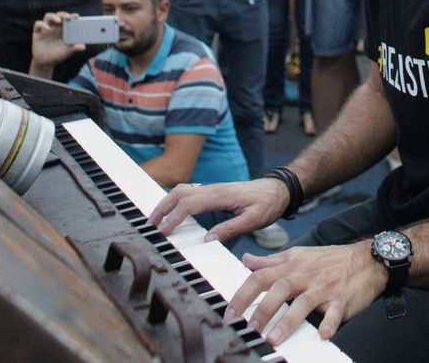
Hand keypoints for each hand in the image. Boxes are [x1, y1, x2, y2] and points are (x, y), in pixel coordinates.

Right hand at [30, 12, 83, 71]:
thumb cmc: (57, 55)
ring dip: (54, 16)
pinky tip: (47, 29)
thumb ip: (74, 48)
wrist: (45, 63)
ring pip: (48, 16)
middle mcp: (54, 27)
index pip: (67, 20)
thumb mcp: (66, 52)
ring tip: (59, 21)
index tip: (77, 16)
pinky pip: (38, 24)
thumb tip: (83, 47)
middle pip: (58, 15)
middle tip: (68, 17)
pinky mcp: (37, 32)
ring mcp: (45, 29)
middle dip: (63, 14)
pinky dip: (42, 25)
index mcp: (63, 30)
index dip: (71, 16)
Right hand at [149, 177, 289, 241]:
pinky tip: (172, 212)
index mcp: (221, 195)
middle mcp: (213, 189)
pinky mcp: (213, 191)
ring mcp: (212, 188)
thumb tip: (208, 239)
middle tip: (150, 225)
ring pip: (181, 190)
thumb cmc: (268, 204)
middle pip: (179, 193)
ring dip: (166, 203)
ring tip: (156, 220)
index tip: (164, 232)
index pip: (190, 204)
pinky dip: (175, 201)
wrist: (278, 189)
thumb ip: (231, 229)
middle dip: (162, 208)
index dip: (174, 218)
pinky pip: (189, 192)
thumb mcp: (254, 220)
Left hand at [228, 243, 384, 344]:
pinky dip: (329, 323)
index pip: (261, 277)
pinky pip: (335, 312)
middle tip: (249, 328)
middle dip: (263, 310)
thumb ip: (271, 260)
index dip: (243, 294)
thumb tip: (247, 260)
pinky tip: (323, 335)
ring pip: (304, 302)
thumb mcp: (298, 255)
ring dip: (288, 321)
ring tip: (274, 338)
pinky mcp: (342, 300)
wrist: (367, 259)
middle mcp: (305, 276)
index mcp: (291, 266)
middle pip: (279, 289)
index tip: (230, 312)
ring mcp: (324, 288)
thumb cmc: (329, 259)